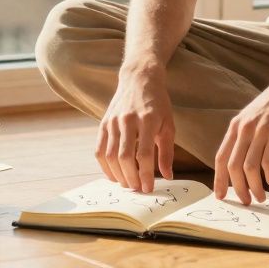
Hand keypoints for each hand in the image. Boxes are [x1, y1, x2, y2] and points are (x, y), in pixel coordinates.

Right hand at [97, 67, 175, 192]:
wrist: (139, 79)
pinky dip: (105, 166)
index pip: (144, 153)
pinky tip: (114, 174)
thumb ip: (167, 152)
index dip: (146, 174)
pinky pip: (99, 149)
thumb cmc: (158, 103)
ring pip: (110, 155)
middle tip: (138, 189)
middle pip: (125, 157)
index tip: (149, 188)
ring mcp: (113, 121)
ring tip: (128, 184)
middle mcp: (128, 120)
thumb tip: (168, 176)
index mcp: (148, 120)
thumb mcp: (168, 125)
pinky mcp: (104, 123)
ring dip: (118, 175)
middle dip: (131, 178)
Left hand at [213, 66, 268, 204]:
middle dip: (237, 188)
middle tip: (246, 202)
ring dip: (254, 187)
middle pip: (232, 166)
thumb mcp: (255, 116)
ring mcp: (260, 129)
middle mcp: (244, 128)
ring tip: (261, 197)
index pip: (220, 157)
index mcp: (236, 125)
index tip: (220, 196)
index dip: (218, 179)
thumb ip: (247, 134)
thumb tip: (243, 160)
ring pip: (249, 167)